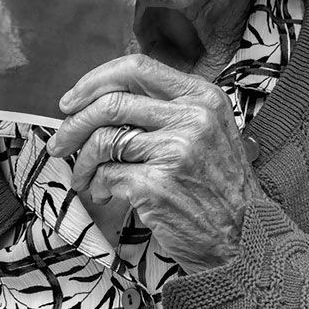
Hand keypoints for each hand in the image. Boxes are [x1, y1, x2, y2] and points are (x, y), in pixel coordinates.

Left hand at [46, 53, 261, 273]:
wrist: (246, 241)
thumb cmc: (218, 186)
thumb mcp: (206, 130)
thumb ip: (164, 107)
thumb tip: (99, 96)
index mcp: (201, 96)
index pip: (136, 68)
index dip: (95, 80)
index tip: (72, 99)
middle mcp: (191, 117)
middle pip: (111, 103)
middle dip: (75, 123)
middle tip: (61, 140)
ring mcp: (175, 150)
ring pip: (103, 140)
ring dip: (83, 160)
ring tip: (84, 176)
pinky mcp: (157, 185)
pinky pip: (108, 175)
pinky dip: (97, 185)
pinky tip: (105, 194)